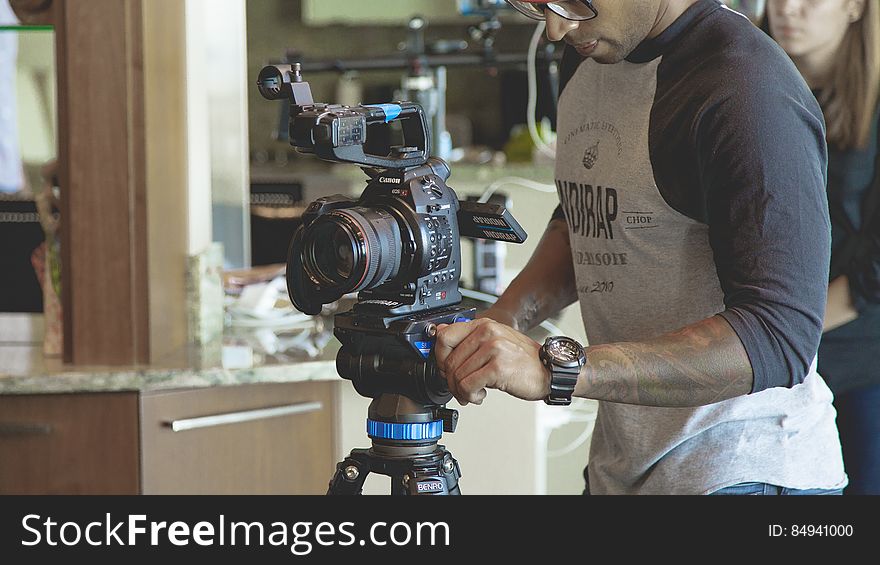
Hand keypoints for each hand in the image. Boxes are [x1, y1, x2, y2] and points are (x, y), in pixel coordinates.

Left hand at [434, 318, 549, 405]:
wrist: (550, 371)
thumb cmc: (523, 360)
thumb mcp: (495, 342)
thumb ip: (468, 338)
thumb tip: (439, 331)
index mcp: (483, 325)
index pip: (444, 336)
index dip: (439, 357)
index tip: (446, 370)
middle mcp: (487, 332)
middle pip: (448, 361)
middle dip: (451, 381)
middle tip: (462, 388)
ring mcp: (493, 348)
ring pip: (456, 376)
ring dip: (461, 392)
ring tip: (474, 393)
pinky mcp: (498, 367)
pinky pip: (467, 386)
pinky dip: (470, 396)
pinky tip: (480, 396)